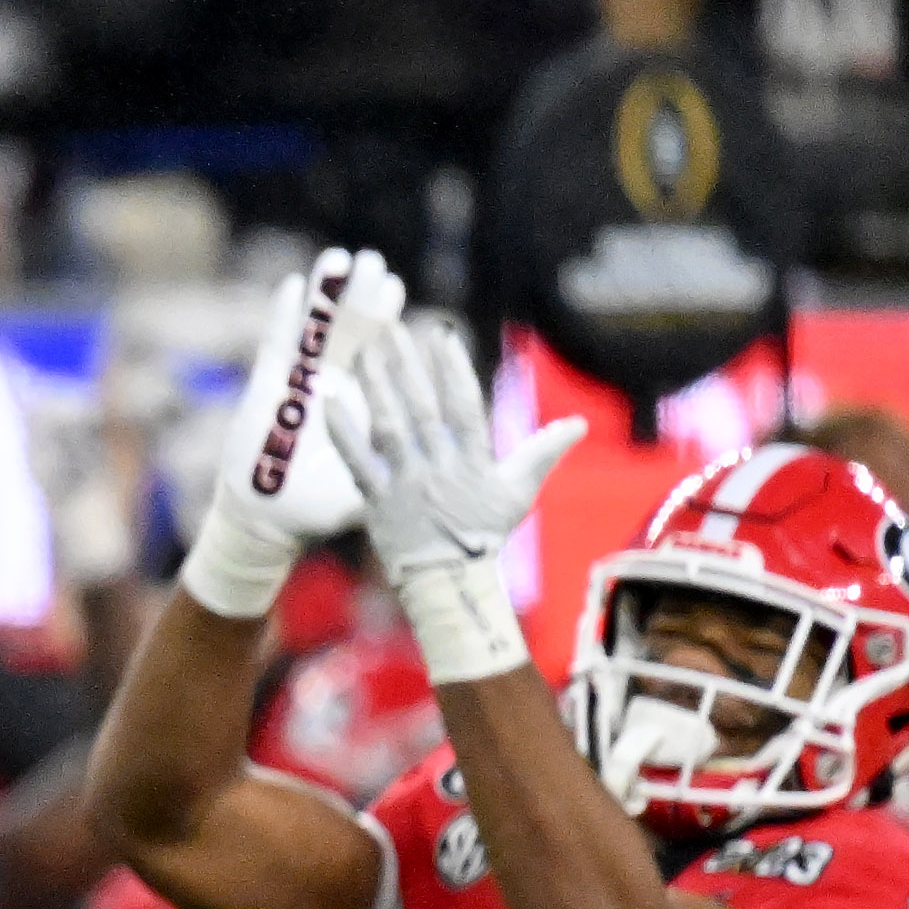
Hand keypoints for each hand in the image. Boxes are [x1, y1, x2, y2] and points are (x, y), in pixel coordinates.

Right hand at [176, 249, 402, 619]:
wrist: (270, 524)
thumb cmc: (321, 509)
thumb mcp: (379, 489)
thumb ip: (412, 473)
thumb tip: (461, 475)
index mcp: (359, 402)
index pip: (379, 353)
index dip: (388, 319)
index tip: (400, 289)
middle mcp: (329, 385)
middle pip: (348, 331)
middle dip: (360, 297)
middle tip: (374, 261)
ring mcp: (296, 384)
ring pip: (314, 330)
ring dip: (325, 295)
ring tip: (339, 259)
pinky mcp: (266, 390)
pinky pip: (276, 346)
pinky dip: (284, 317)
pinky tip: (293, 285)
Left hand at [321, 318, 578, 686]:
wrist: (447, 582)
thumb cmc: (483, 534)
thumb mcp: (518, 493)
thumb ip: (543, 453)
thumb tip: (578, 424)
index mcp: (474, 462)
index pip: (464, 407)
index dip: (452, 371)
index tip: (441, 336)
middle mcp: (439, 469)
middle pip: (421, 409)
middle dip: (407, 367)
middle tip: (392, 326)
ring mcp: (406, 484)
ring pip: (388, 427)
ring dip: (375, 387)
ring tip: (363, 349)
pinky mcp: (376, 500)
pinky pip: (358, 461)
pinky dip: (343, 432)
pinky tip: (329, 400)